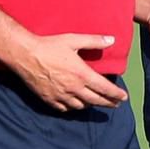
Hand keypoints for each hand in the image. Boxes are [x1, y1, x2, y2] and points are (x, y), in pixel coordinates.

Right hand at [11, 34, 127, 111]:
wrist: (25, 55)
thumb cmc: (49, 46)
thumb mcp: (74, 40)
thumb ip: (94, 41)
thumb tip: (111, 40)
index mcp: (82, 75)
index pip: (105, 89)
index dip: (116, 94)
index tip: (123, 98)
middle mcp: (74, 88)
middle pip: (96, 101)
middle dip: (108, 103)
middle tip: (115, 104)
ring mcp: (61, 96)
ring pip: (81, 106)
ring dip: (90, 105)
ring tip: (95, 102)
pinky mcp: (49, 100)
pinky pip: (65, 109)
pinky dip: (73, 108)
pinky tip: (75, 104)